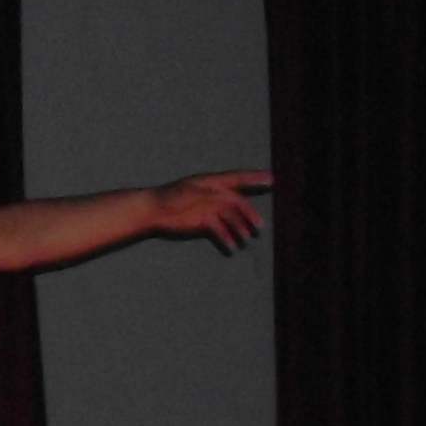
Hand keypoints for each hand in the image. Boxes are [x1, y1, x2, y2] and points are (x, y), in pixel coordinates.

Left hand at [149, 169, 271, 252]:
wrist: (153, 211)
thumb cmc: (170, 196)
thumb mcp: (191, 192)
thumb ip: (211, 194)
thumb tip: (229, 199)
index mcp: (212, 182)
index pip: (238, 178)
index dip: (255, 178)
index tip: (272, 179)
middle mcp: (215, 195)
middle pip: (238, 203)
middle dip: (249, 213)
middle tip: (259, 225)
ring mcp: (210, 209)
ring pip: (231, 219)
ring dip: (240, 228)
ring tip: (247, 239)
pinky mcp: (204, 223)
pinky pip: (220, 230)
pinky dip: (227, 238)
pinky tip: (231, 247)